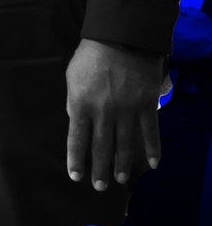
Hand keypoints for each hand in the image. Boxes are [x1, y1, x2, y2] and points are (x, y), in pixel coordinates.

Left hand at [65, 38, 162, 190]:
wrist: (120, 38)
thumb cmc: (91, 56)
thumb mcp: (72, 77)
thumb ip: (74, 101)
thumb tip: (76, 121)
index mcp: (81, 103)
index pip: (77, 138)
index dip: (76, 159)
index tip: (76, 176)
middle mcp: (104, 111)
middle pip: (101, 147)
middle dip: (99, 169)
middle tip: (99, 187)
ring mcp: (127, 110)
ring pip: (125, 144)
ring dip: (122, 164)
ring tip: (119, 180)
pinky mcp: (146, 105)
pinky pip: (150, 132)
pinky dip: (152, 150)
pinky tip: (151, 165)